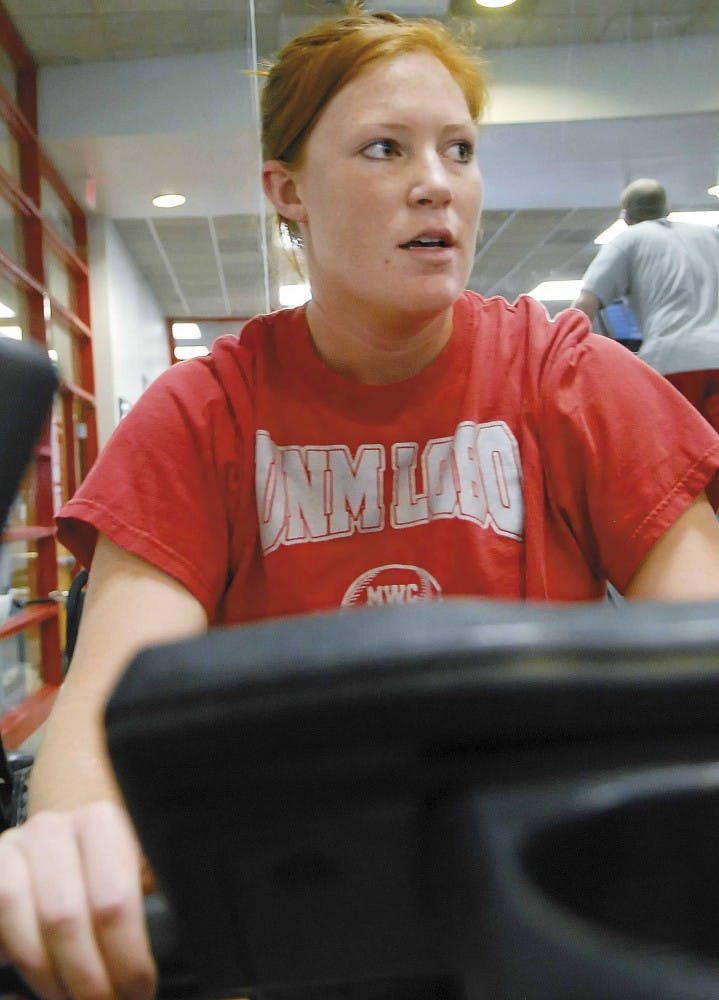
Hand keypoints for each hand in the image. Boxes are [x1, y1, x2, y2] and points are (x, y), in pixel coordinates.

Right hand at [0, 800, 156, 999]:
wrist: (59, 846)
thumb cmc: (103, 869)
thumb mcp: (135, 870)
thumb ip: (149, 896)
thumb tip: (171, 946)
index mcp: (102, 824)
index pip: (114, 900)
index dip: (126, 957)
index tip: (139, 990)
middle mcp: (56, 827)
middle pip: (68, 918)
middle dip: (89, 977)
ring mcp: (16, 847)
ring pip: (29, 924)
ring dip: (53, 975)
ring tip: (73, 997)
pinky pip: (1, 919)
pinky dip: (21, 959)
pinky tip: (44, 978)